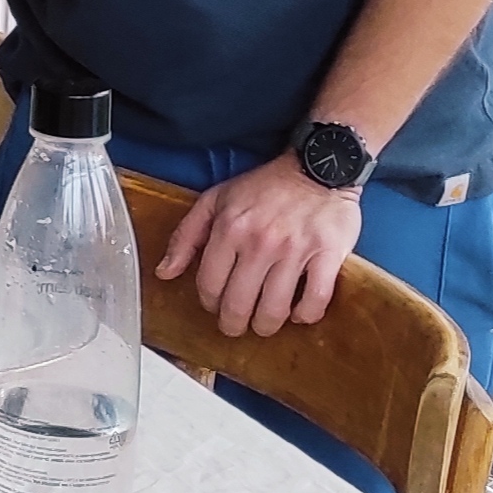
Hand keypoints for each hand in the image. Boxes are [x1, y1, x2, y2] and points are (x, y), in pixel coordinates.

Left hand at [157, 157, 365, 338]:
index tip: (215, 306)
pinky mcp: (329, 254)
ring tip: (263, 324)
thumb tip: (164, 272)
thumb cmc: (265, 186)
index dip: (209, 303)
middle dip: (233, 324)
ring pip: (274, 309)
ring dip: (265, 325)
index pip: (210, 284)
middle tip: (236, 326)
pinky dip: (306, 315)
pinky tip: (298, 314)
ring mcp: (296, 250)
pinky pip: (316, 299)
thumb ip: (186, 236)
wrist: (318, 166)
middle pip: (239, 303)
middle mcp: (260, 242)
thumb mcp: (215, 200)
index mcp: (230, 228)